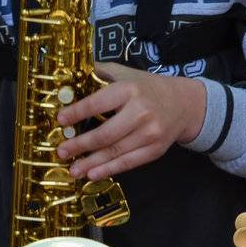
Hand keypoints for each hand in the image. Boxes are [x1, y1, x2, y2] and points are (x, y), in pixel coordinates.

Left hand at [54, 63, 206, 180]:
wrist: (185, 104)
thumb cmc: (148, 88)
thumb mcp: (126, 73)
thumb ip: (100, 71)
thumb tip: (70, 73)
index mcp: (129, 89)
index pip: (98, 103)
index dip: (77, 113)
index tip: (60, 120)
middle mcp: (141, 112)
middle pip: (105, 133)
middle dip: (80, 144)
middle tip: (61, 151)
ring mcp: (150, 133)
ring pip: (115, 151)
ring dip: (91, 163)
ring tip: (73, 169)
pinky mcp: (155, 150)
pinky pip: (129, 163)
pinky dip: (109, 170)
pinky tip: (93, 174)